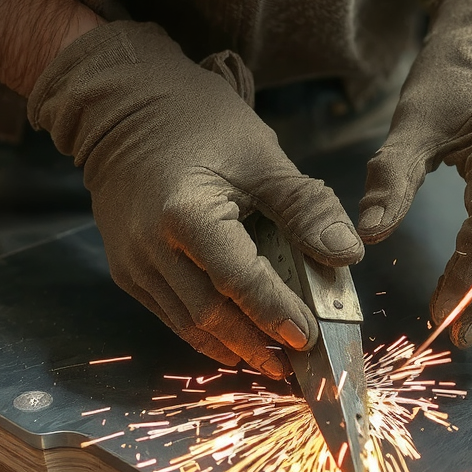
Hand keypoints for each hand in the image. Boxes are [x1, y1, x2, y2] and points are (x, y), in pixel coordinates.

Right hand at [28, 21, 363, 376]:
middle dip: (256, 344)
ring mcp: (133, 262)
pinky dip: (206, 333)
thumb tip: (348, 253)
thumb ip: (305, 206)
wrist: (123, 107)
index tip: (309, 336)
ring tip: (274, 363)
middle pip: (209, 314)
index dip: (275, 312)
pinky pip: (170, 313)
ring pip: (187, 324)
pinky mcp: (127, 270)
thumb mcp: (261, 155)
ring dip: (233, 348)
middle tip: (298, 364)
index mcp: (185, 213)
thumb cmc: (198, 122)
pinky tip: (238, 342)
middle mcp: (150, 246)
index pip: (238, 279)